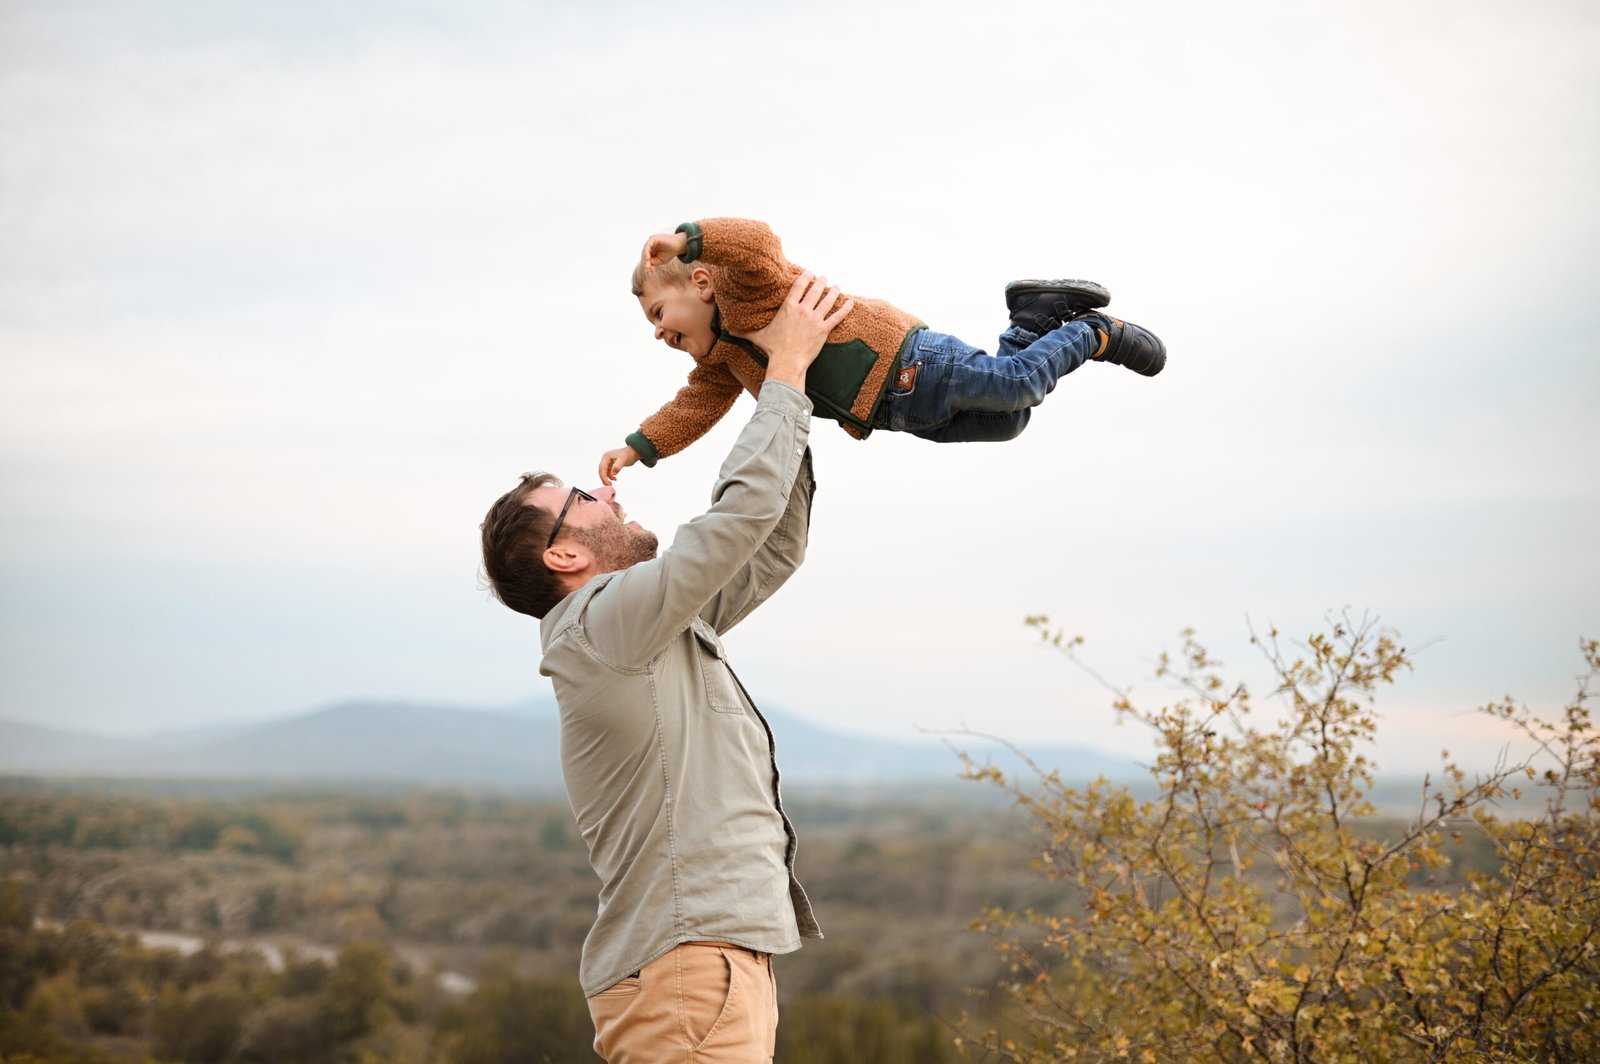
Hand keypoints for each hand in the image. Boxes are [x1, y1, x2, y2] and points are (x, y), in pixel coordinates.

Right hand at [599, 445, 640, 485]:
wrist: (633, 452)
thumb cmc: (628, 454)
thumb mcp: (623, 460)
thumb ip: (617, 466)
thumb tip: (612, 473)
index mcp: (606, 456)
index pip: (602, 468)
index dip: (603, 476)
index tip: (607, 483)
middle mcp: (605, 459)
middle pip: (601, 470)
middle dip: (604, 478)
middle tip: (609, 485)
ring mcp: (607, 462)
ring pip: (604, 472)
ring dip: (606, 478)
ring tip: (611, 484)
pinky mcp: (611, 465)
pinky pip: (608, 472)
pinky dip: (610, 477)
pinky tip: (615, 479)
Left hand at [640, 232, 689, 273]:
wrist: (679, 245)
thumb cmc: (670, 252)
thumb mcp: (660, 260)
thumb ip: (653, 262)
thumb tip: (646, 265)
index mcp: (650, 250)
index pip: (645, 257)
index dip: (646, 264)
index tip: (650, 270)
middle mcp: (649, 245)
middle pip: (644, 254)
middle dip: (645, 262)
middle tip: (647, 269)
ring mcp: (651, 241)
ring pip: (645, 250)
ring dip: (645, 258)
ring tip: (646, 265)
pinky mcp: (653, 238)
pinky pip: (648, 245)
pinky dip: (646, 251)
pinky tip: (647, 257)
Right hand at [752, 271, 853, 389]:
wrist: (787, 362)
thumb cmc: (773, 349)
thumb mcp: (757, 337)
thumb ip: (744, 331)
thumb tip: (727, 331)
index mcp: (788, 307)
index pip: (799, 286)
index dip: (806, 277)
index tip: (810, 273)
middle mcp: (803, 310)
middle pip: (815, 290)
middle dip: (821, 282)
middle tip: (824, 278)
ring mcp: (815, 319)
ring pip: (828, 300)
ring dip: (834, 291)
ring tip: (836, 287)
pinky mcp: (824, 330)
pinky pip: (837, 316)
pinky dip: (845, 308)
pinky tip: (850, 302)